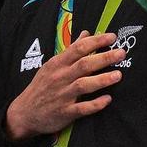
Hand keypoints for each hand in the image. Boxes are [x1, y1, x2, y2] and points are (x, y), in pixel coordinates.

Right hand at [4, 31, 124, 139]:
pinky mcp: (65, 112)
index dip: (96, 41)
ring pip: (84, 85)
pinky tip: (107, 99)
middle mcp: (60, 78)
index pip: (78, 48)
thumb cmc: (41, 87)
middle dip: (104, 58)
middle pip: (84, 65)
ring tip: (118, 75)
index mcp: (57, 64)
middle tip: (121, 53)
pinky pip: (82, 108)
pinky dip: (95, 104)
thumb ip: (71, 50)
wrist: (24, 113)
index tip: (112, 37)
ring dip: (102, 80)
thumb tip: (86, 34)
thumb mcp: (52, 65)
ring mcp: (62, 95)